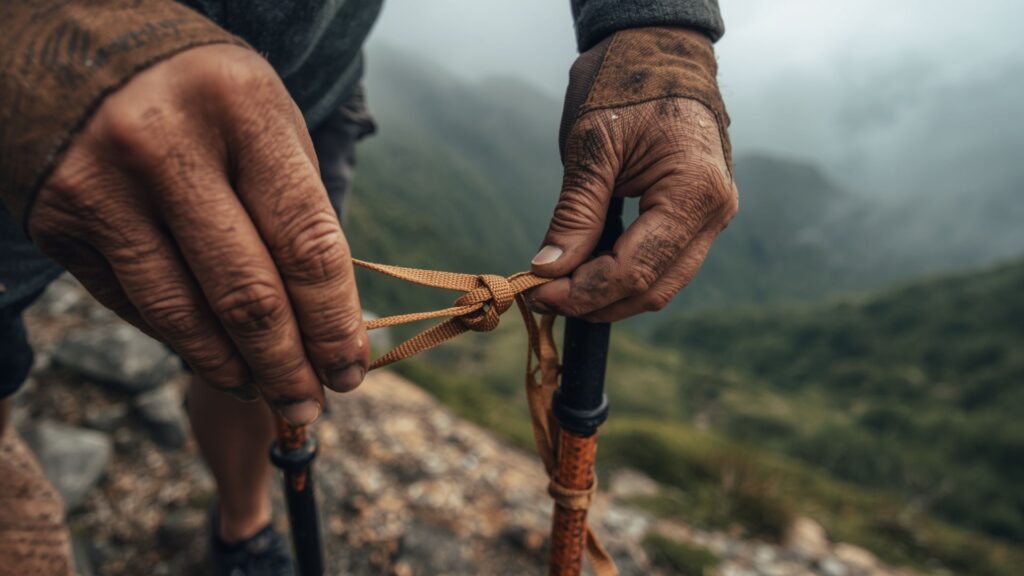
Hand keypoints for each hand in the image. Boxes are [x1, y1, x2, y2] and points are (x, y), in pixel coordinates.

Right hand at [30, 45, 367, 423]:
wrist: (71, 50)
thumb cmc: (199, 94)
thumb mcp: (264, 118)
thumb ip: (298, 206)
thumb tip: (332, 316)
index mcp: (242, 109)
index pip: (307, 244)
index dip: (335, 323)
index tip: (352, 370)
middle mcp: (166, 146)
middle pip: (249, 296)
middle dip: (290, 366)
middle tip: (313, 402)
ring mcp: (102, 186)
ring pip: (185, 317)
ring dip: (236, 371)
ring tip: (268, 392)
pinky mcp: (58, 220)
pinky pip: (135, 306)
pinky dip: (183, 341)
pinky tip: (215, 357)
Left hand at [530, 27, 737, 321]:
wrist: (662, 51)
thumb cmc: (627, 84)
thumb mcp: (592, 145)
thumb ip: (576, 212)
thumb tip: (549, 270)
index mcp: (694, 190)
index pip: (636, 269)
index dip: (584, 291)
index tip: (538, 292)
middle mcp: (715, 212)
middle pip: (652, 288)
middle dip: (595, 301)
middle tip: (543, 297)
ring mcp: (713, 216)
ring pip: (661, 284)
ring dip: (609, 295)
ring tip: (560, 287)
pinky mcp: (699, 216)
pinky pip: (663, 263)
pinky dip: (624, 274)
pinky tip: (586, 268)